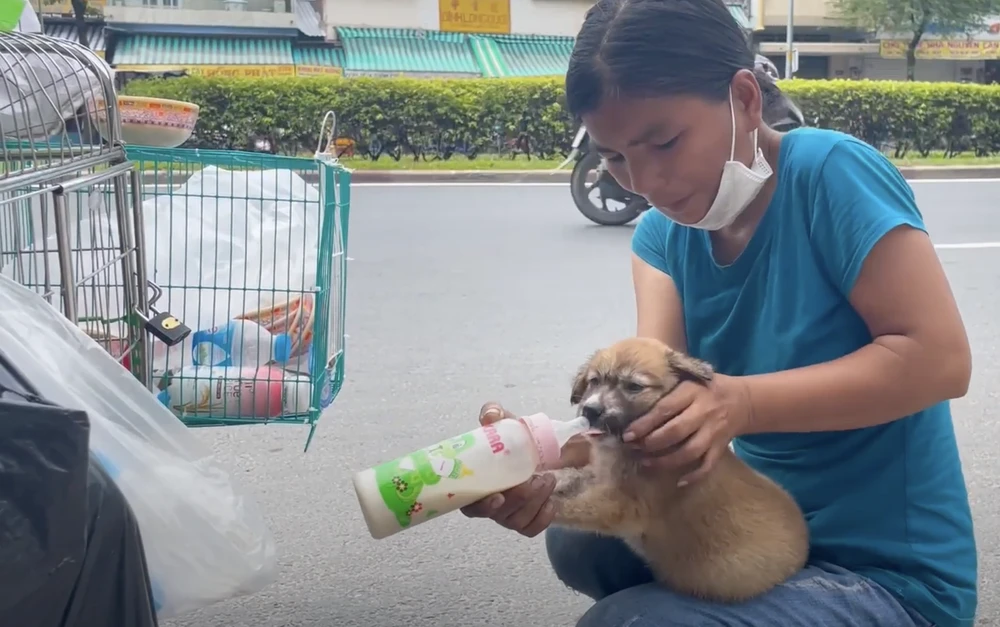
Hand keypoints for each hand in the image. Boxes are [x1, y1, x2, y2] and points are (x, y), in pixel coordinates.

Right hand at [460, 402, 590, 537]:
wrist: (532, 449)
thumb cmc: (510, 440)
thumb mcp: (503, 423)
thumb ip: (494, 414)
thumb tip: (491, 415)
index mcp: (476, 485)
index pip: (471, 506)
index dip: (483, 506)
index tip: (498, 496)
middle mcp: (489, 505)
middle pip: (500, 514)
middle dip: (521, 497)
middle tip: (539, 476)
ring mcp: (507, 516)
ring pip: (518, 521)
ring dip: (537, 502)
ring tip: (549, 479)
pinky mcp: (525, 521)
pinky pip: (532, 528)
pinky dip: (544, 518)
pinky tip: (552, 502)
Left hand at [624, 374, 752, 485]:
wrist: (744, 400)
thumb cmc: (706, 388)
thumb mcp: (688, 379)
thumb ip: (666, 388)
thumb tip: (632, 400)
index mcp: (692, 392)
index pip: (665, 409)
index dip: (644, 424)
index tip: (627, 434)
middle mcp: (704, 412)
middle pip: (676, 432)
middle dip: (652, 443)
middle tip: (633, 449)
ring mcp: (714, 432)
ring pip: (690, 451)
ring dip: (666, 461)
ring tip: (646, 463)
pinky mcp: (721, 447)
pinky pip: (709, 465)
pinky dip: (695, 476)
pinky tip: (679, 482)